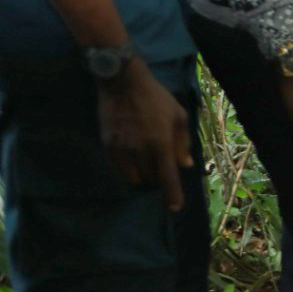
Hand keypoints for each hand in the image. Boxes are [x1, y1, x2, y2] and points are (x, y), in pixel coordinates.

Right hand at [97, 57, 193, 210]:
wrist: (122, 83)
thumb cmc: (156, 98)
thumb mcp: (179, 116)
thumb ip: (183, 143)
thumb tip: (186, 165)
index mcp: (161, 143)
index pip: (168, 177)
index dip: (172, 195)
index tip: (174, 208)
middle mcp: (140, 150)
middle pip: (150, 179)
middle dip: (159, 180)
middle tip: (163, 170)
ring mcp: (121, 149)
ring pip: (133, 177)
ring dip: (143, 176)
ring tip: (148, 165)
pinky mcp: (107, 146)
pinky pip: (118, 169)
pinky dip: (128, 170)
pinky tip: (134, 160)